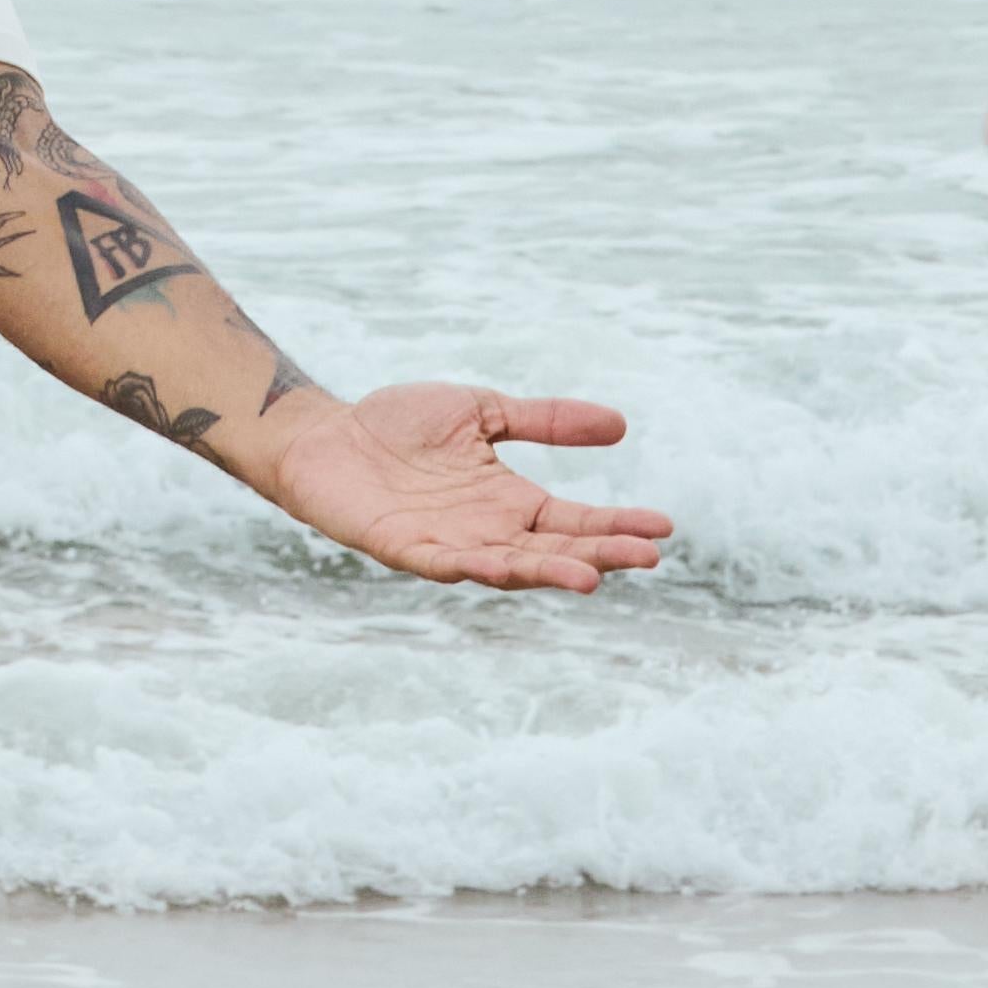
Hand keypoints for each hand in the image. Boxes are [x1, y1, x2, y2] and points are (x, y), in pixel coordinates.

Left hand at [254, 384, 671, 591]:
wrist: (324, 433)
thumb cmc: (399, 425)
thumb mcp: (483, 411)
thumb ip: (544, 420)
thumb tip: (621, 424)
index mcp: (509, 501)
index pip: (574, 521)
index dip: (616, 526)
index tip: (663, 528)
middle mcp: (486, 530)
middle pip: (553, 550)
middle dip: (599, 554)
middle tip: (647, 558)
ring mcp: (447, 544)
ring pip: (508, 566)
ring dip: (548, 572)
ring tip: (592, 576)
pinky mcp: (403, 547)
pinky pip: (444, 564)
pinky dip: (473, 567)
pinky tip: (501, 564)